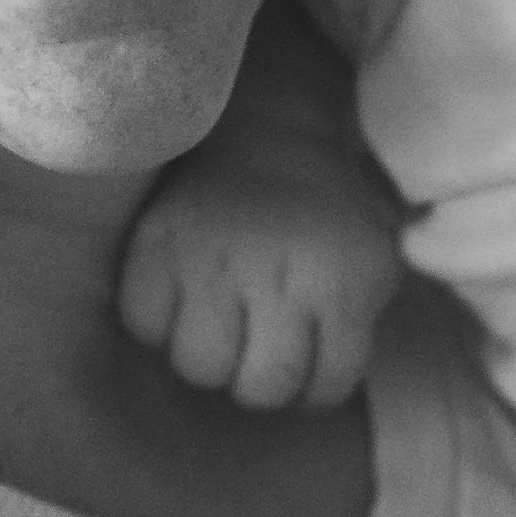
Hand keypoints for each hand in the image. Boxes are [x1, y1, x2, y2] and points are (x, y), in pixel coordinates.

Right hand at [117, 125, 405, 409]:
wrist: (268, 129)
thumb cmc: (324, 216)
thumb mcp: (370, 263)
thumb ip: (357, 326)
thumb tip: (317, 386)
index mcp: (341, 281)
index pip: (327, 387)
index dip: (315, 387)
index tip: (307, 364)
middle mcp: (278, 274)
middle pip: (260, 387)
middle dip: (260, 378)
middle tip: (258, 347)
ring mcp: (212, 259)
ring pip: (199, 365)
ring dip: (209, 356)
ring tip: (218, 324)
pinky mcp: (157, 243)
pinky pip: (145, 324)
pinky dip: (158, 322)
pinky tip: (180, 298)